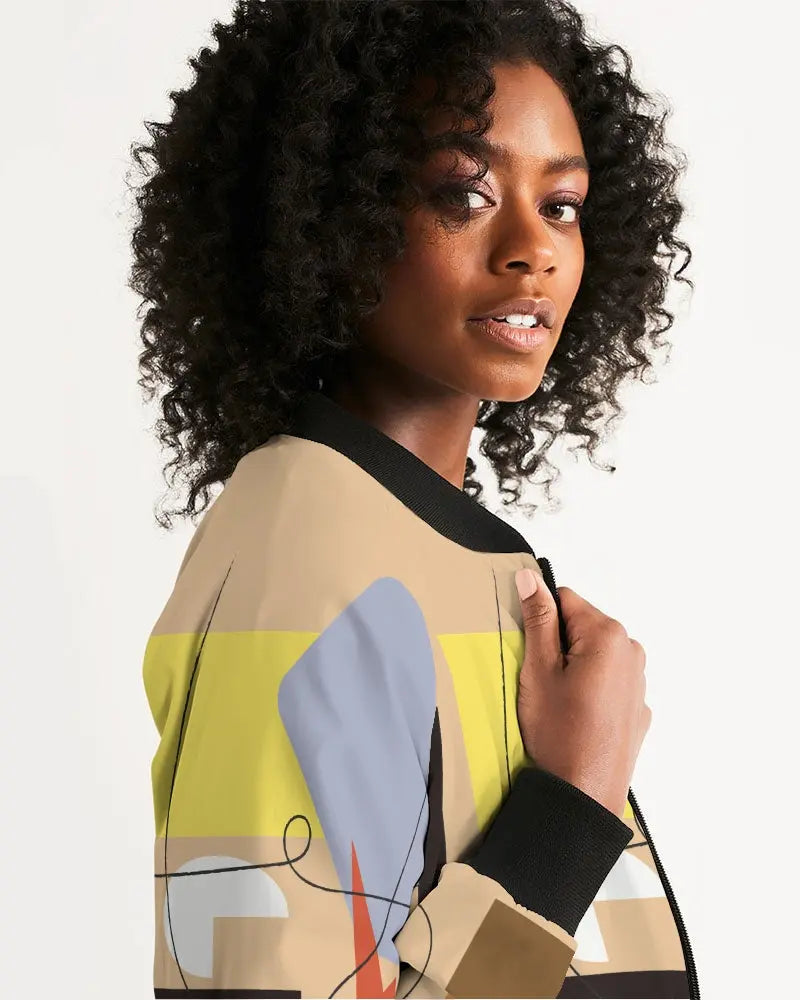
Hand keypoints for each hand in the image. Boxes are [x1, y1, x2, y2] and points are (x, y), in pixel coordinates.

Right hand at [514, 568, 651, 816]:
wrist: (583, 795)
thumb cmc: (558, 733)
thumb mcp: (538, 671)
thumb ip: (538, 620)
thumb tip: (530, 579)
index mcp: (608, 635)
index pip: (565, 599)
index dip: (542, 623)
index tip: (533, 654)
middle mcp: (632, 651)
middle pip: (583, 626)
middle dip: (560, 645)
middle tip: (544, 682)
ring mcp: (639, 681)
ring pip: (596, 655)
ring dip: (576, 667)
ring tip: (560, 703)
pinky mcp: (638, 708)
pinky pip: (609, 681)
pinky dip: (592, 689)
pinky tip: (577, 717)